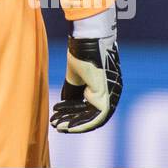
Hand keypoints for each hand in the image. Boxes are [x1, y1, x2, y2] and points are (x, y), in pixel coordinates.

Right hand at [50, 9, 121, 132]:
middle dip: (72, 121)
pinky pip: (94, 118)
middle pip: (90, 115)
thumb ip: (72, 91)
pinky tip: (67, 125)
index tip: (58, 117)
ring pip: (92, 119)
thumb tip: (64, 104)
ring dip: (74, 124)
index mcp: (104, 87)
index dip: (73, 115)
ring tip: (58, 126)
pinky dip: (80, 123)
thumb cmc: (81, 52)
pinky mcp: (106, 98)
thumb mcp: (74, 76)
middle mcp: (110, 94)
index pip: (90, 107)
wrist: (87, 41)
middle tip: (56, 126)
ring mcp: (110, 97)